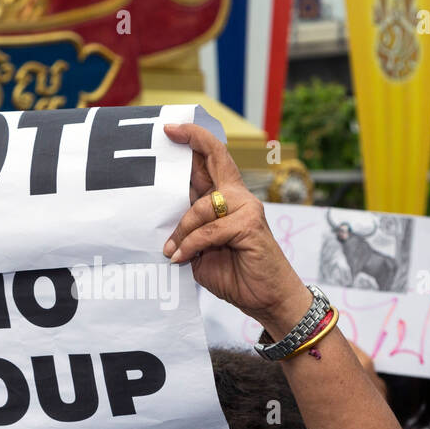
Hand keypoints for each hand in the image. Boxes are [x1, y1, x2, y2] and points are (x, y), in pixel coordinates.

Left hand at [161, 124, 310, 334]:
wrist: (267, 299)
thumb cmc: (236, 275)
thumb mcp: (201, 251)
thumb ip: (189, 231)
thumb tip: (162, 221)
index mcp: (227, 200)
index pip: (211, 161)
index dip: (194, 140)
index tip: (170, 129)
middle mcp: (238, 197)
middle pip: (216, 158)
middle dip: (191, 141)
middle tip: (168, 131)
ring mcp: (246, 208)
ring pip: (201, 206)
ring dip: (181, 230)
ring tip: (171, 251)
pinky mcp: (249, 225)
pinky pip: (209, 230)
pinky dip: (191, 244)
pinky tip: (180, 257)